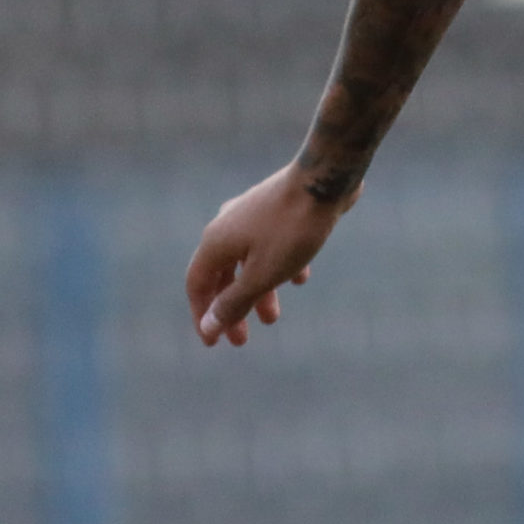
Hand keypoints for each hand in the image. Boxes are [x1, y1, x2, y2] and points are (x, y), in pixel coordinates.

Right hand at [184, 163, 349, 346]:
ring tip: (273, 319)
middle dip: (232, 309)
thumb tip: (208, 327)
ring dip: (258, 292)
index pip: (197, 285)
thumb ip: (233, 302)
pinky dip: (279, 266)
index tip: (213, 343)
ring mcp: (252, 214)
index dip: (202, 316)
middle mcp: (227, 226)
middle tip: (242, 341)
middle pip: (222, 276)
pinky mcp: (277, 209)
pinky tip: (300, 279)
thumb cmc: (292, 230)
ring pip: (248, 262)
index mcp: (216, 242)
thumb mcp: (262, 275)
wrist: (325, 180)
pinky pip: (271, 246)